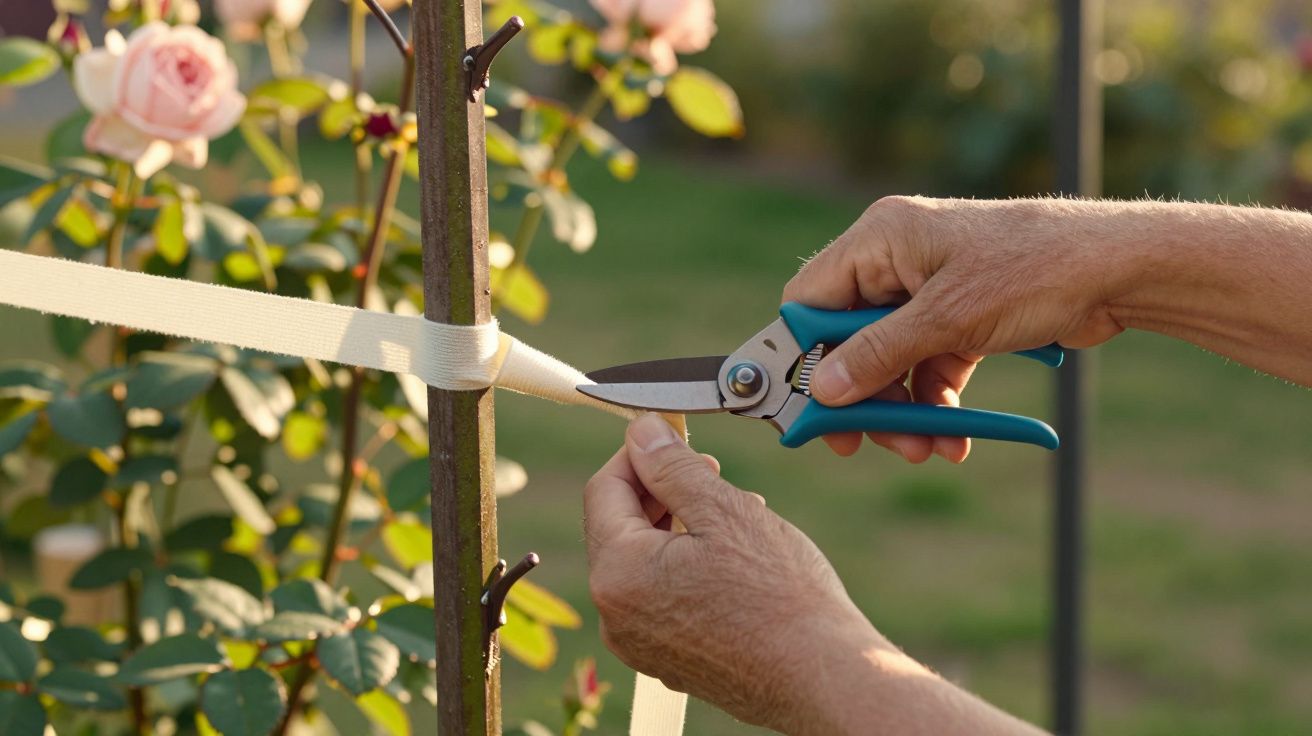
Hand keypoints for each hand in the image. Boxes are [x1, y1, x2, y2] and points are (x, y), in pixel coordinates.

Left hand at [583, 414, 878, 733]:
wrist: (822, 676)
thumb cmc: (781, 597)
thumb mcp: (724, 509)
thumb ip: (672, 466)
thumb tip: (642, 433)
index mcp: (619, 574)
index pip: (604, 490)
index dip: (637, 454)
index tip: (670, 435)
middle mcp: (616, 616)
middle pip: (620, 527)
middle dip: (661, 491)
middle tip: (709, 469)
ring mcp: (640, 644)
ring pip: (644, 561)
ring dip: (679, 526)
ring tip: (734, 512)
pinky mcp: (668, 660)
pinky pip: (662, 597)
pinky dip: (687, 566)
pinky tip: (733, 557)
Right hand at [783, 196, 1132, 461]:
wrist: (1119, 271)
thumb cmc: (1034, 270)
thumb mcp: (947, 318)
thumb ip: (877, 355)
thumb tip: (822, 391)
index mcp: (880, 239)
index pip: (809, 300)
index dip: (801, 356)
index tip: (802, 408)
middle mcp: (897, 261)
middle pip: (847, 339)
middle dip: (861, 395)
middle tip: (857, 443)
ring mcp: (929, 291)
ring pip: (889, 362)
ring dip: (900, 410)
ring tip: (924, 447)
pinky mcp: (960, 318)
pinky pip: (926, 367)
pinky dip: (934, 403)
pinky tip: (953, 437)